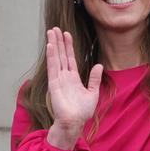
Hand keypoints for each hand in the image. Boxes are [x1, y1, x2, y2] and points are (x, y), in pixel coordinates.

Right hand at [46, 27, 102, 149]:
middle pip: (61, 55)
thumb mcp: (93, 93)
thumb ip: (94, 79)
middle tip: (55, 28)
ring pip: (56, 58)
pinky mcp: (54, 84)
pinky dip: (52, 57)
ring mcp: (58, 79)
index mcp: (73, 78)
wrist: (75, 122)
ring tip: (51, 32)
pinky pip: (53, 68)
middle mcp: (64, 77)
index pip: (70, 58)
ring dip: (53, 45)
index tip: (66, 34)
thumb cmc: (82, 112)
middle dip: (59, 41)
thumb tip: (98, 65)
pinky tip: (51, 46)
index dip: (68, 46)